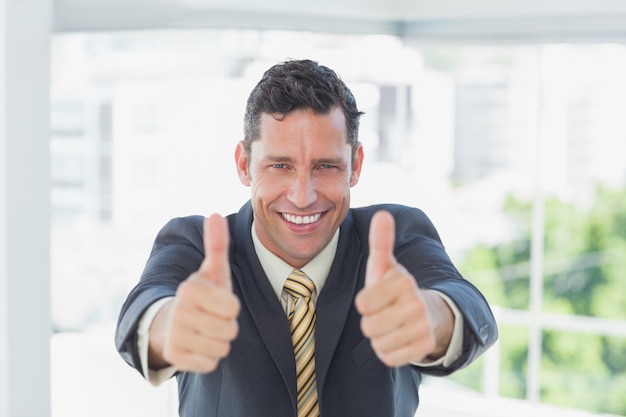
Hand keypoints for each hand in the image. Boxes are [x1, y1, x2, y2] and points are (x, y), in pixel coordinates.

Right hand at [149, 214, 239, 372]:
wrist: (172, 322)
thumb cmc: (202, 295)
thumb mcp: (212, 270)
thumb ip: (217, 244)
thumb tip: (214, 215)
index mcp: (190, 288)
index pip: (232, 308)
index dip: (231, 307)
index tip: (218, 301)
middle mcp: (179, 311)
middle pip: (229, 330)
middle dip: (227, 326)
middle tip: (213, 318)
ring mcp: (175, 335)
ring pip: (221, 348)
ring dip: (219, 341)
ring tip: (206, 330)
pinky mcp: (174, 356)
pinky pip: (210, 364)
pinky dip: (209, 357)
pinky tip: (198, 345)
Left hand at [355, 210, 451, 366]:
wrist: (427, 313)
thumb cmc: (396, 288)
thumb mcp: (385, 265)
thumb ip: (381, 242)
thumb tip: (382, 214)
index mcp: (403, 281)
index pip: (363, 303)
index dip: (365, 303)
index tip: (377, 296)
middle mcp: (416, 303)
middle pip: (369, 326)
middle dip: (371, 322)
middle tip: (384, 312)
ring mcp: (423, 327)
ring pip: (378, 343)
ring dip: (379, 337)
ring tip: (391, 324)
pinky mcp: (424, 347)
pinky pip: (389, 357)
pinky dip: (388, 351)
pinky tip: (398, 338)